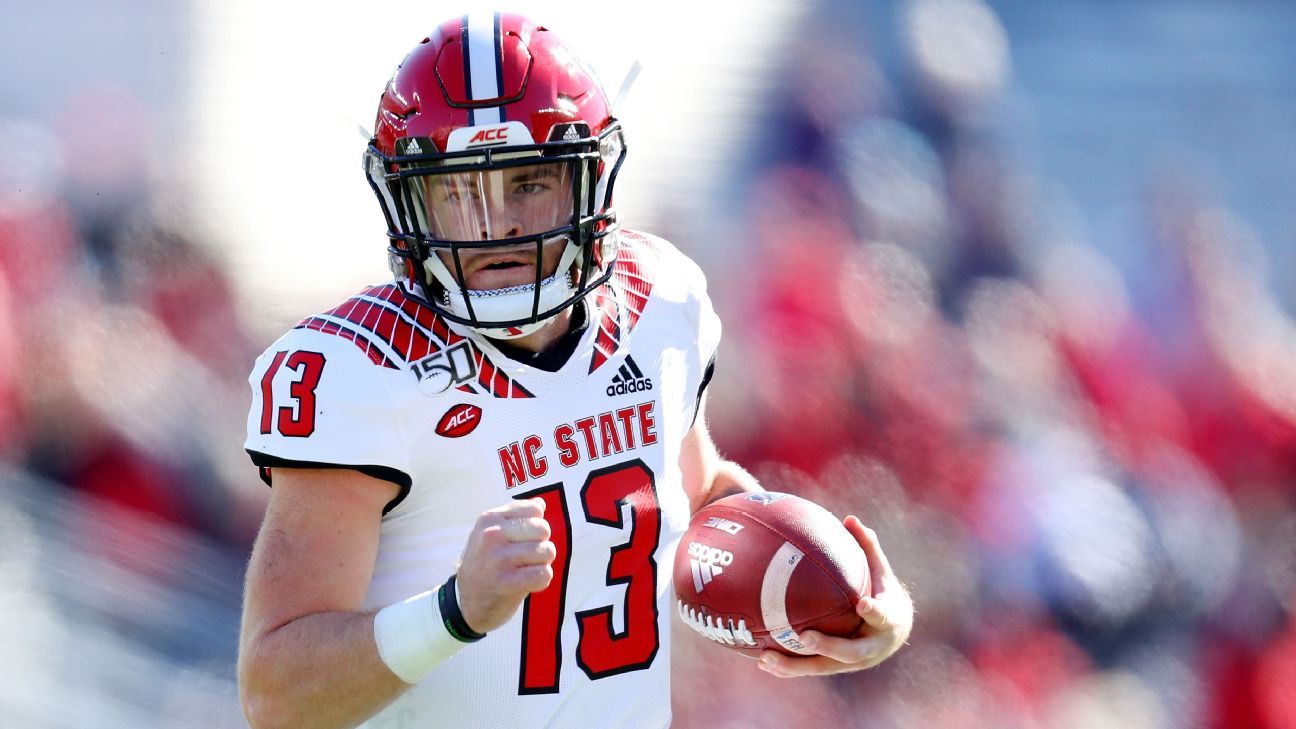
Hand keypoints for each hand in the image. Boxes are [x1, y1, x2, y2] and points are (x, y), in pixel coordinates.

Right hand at [454, 498, 556, 633]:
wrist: (465, 602)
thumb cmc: (485, 563)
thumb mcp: (489, 533)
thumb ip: (515, 517)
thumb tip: (541, 504)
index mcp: (489, 519)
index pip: (535, 509)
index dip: (536, 525)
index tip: (523, 539)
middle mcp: (492, 536)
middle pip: (543, 529)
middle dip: (542, 543)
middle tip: (527, 556)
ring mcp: (499, 560)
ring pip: (547, 551)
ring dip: (543, 563)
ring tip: (527, 569)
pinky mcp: (507, 583)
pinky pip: (544, 574)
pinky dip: (542, 580)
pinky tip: (528, 582)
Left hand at [757, 516, 912, 677]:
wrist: (893, 634)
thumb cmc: (883, 594)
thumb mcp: (881, 572)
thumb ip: (867, 547)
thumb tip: (850, 519)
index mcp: (887, 623)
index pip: (882, 617)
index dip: (874, 612)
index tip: (862, 604)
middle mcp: (871, 648)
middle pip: (850, 653)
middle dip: (828, 646)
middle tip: (805, 637)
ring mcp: (852, 663)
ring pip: (823, 667)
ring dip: (795, 666)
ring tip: (766, 659)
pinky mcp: (835, 667)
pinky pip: (810, 668)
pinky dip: (787, 668)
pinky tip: (762, 662)